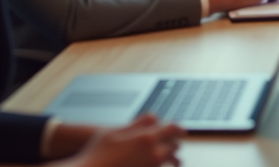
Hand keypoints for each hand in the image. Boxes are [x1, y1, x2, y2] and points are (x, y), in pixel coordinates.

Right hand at [64, 114, 182, 166]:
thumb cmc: (97, 154)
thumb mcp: (115, 131)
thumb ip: (138, 123)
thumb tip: (154, 116)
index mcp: (147, 137)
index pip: (174, 129)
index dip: (179, 128)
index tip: (181, 130)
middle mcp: (153, 154)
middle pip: (175, 146)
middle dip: (174, 144)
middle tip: (173, 143)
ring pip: (171, 162)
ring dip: (172, 159)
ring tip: (173, 160)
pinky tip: (160, 166)